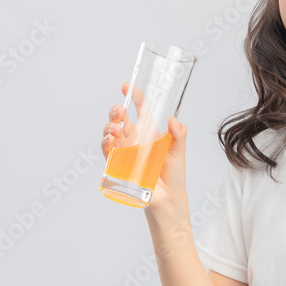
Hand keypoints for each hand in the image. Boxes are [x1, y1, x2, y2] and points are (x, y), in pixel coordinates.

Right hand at [101, 82, 188, 213]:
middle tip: (120, 109)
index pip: (140, 111)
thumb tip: (174, 120)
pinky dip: (106, 145)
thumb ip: (179, 135)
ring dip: (109, 127)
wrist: (168, 199)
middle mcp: (134, 140)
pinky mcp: (119, 166)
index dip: (134, 98)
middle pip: (120, 119)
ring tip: (115, 127)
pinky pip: (108, 153)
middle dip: (116, 111)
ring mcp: (125, 152)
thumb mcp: (179, 152)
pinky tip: (110, 140)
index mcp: (149, 133)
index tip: (127, 87)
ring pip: (110, 134)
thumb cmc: (174, 175)